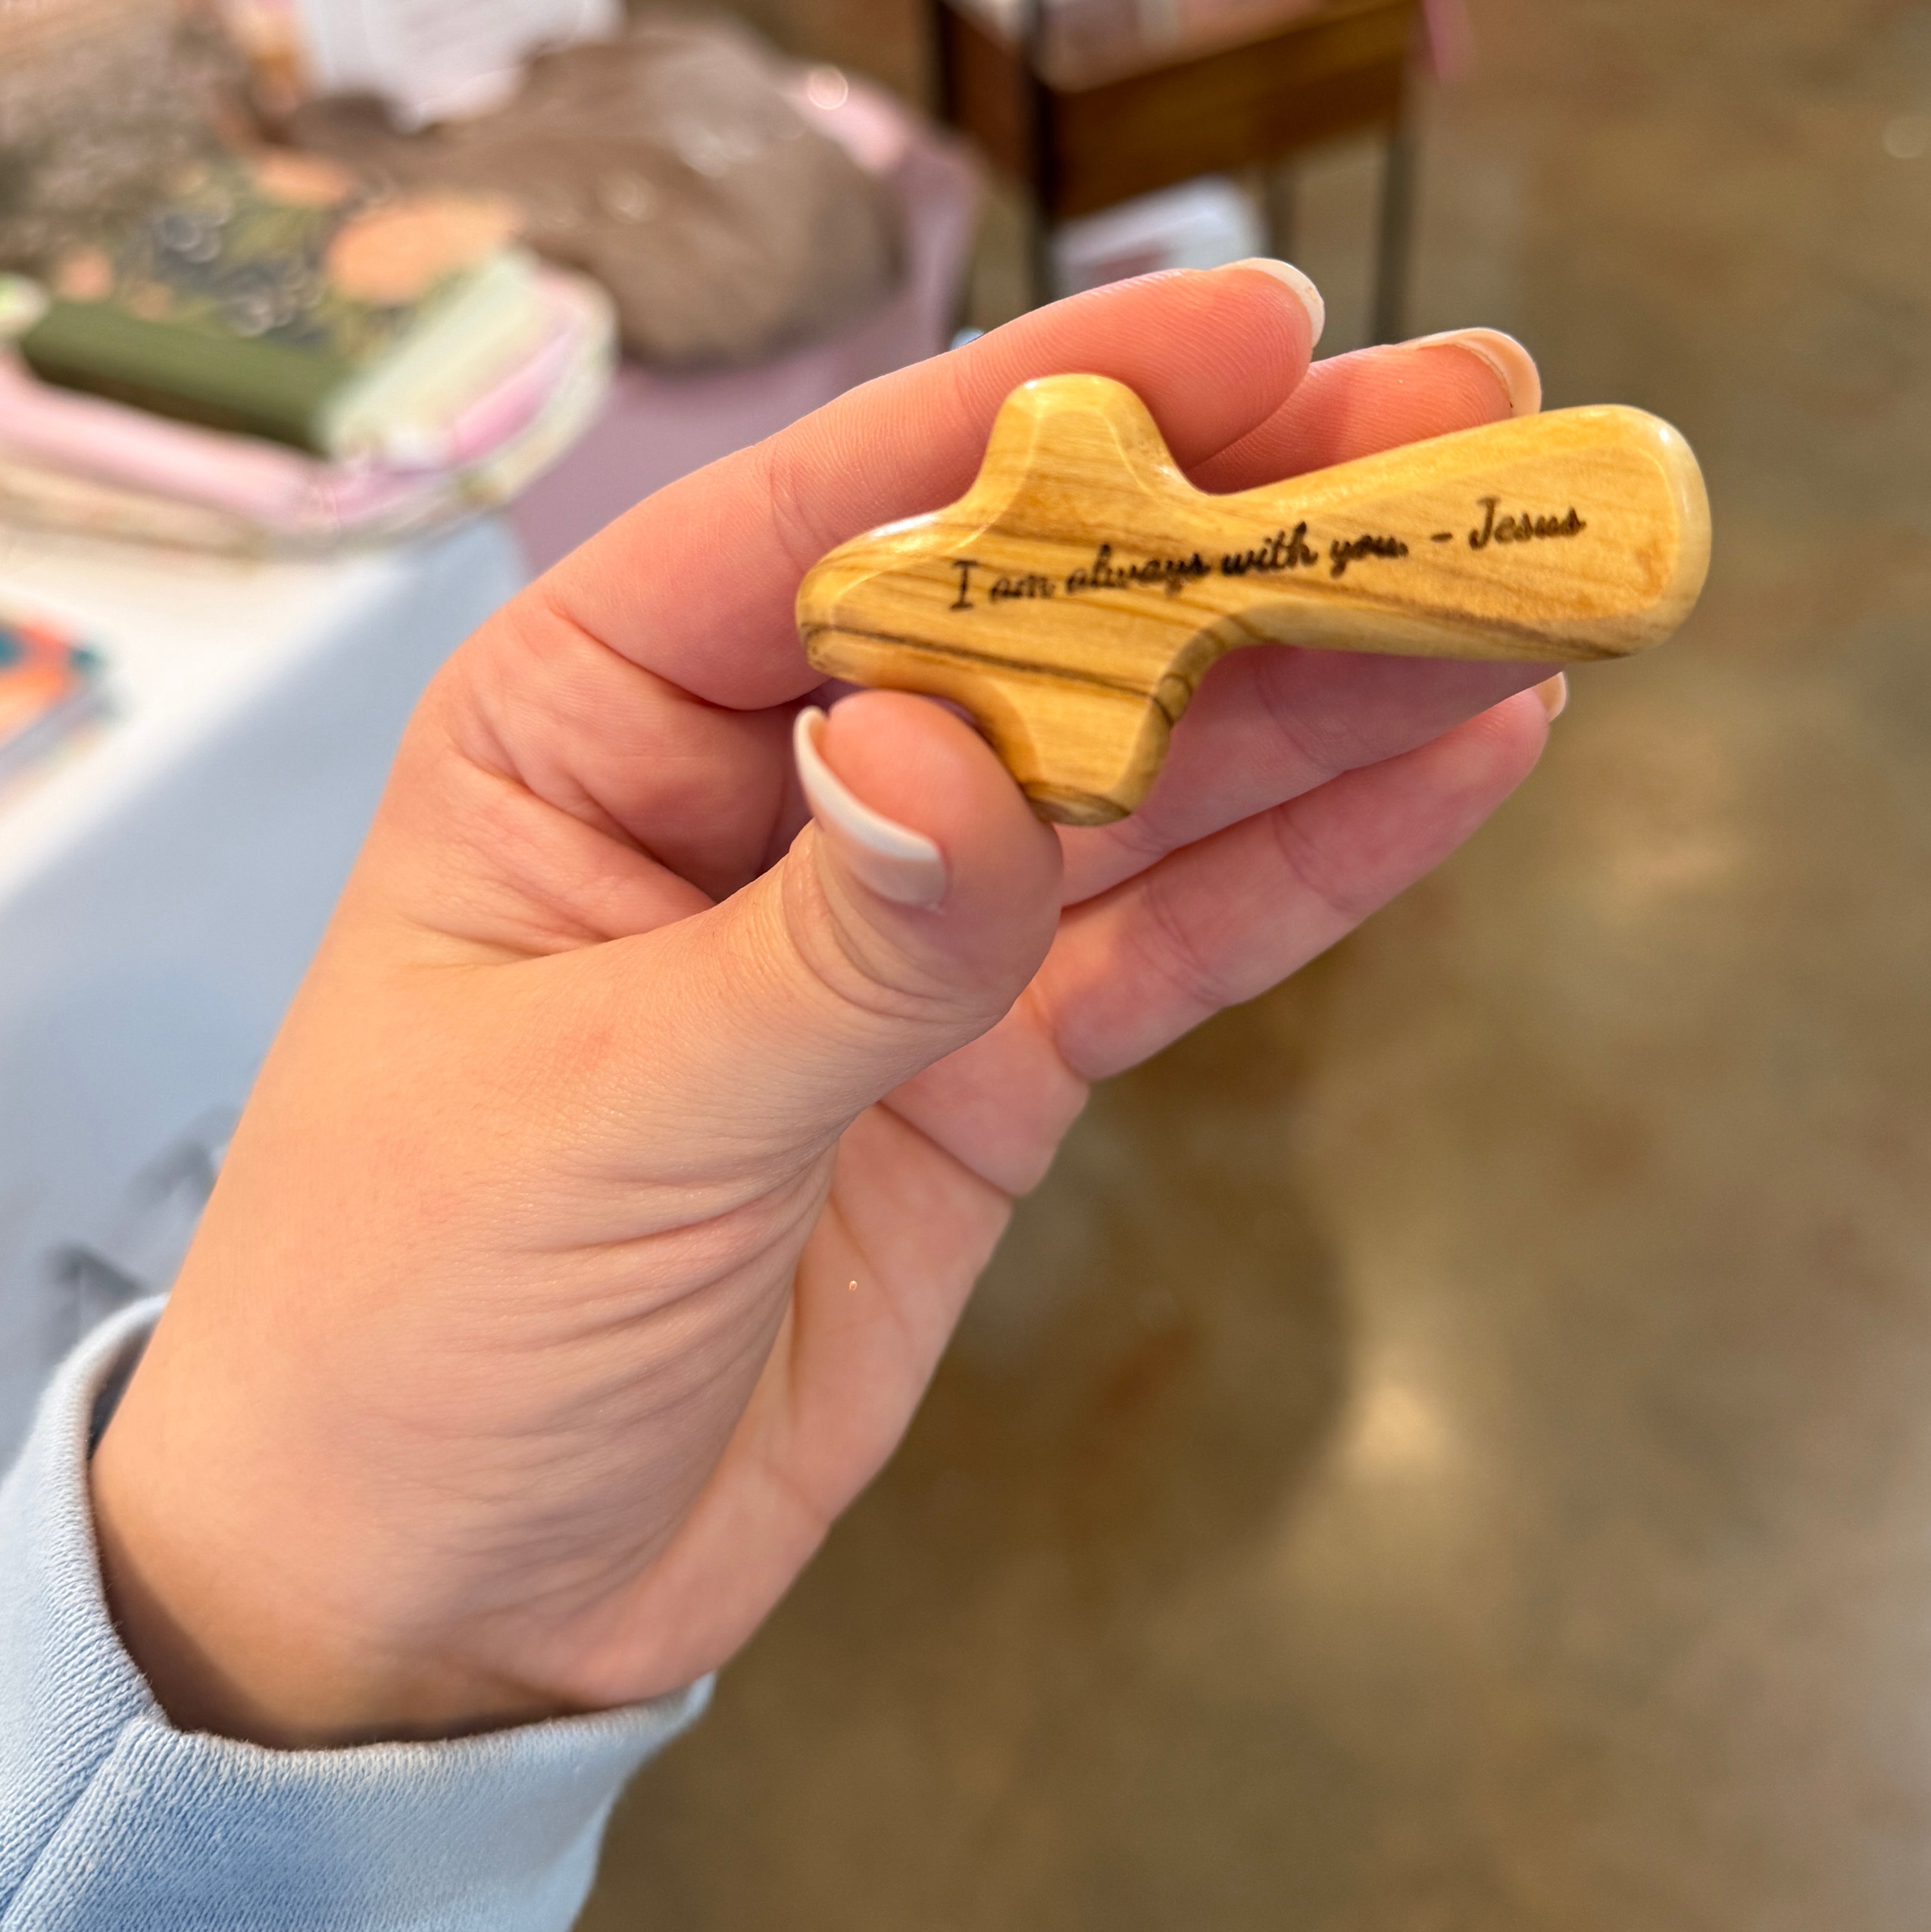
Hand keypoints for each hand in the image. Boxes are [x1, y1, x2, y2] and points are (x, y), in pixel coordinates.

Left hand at [91, 268, 1557, 1745]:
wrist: (434, 1603)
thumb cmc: (410, 1325)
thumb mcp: (600, 1118)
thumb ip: (820, 940)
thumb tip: (964, 758)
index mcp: (585, 717)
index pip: (835, 513)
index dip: (1050, 409)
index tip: (1256, 328)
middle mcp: (755, 783)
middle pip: (1031, 617)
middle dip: (1241, 519)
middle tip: (1465, 418)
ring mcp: (893, 925)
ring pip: (1141, 767)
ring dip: (1325, 676)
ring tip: (1520, 573)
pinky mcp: (986, 1067)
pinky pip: (1170, 940)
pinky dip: (1313, 862)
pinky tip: (1462, 756)